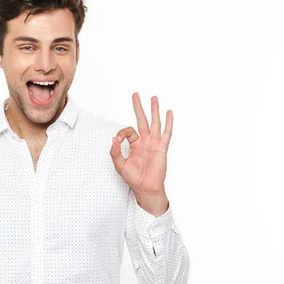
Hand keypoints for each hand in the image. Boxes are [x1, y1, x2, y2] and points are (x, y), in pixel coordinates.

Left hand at [110, 93, 172, 212]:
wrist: (145, 188)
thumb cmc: (134, 178)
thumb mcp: (119, 164)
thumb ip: (115, 151)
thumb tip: (114, 138)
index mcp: (134, 144)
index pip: (128, 131)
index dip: (122, 133)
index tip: (118, 139)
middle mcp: (145, 141)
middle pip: (141, 120)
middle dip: (138, 107)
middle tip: (135, 95)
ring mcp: (154, 143)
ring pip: (154, 122)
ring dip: (154, 110)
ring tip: (153, 98)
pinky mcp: (162, 147)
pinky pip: (166, 133)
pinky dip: (168, 122)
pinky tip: (169, 112)